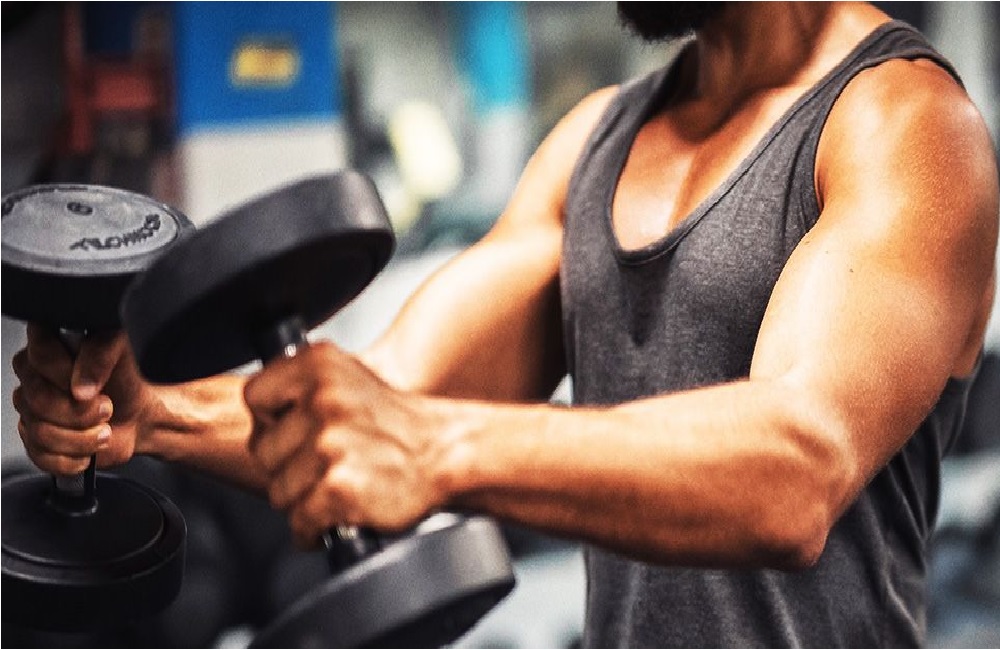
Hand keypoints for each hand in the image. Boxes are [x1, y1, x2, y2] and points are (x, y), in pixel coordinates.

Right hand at [12, 324, 155, 474]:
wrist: (137, 414)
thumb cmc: (126, 379)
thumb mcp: (122, 350)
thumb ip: (101, 354)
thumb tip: (80, 388)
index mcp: (49, 345)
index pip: (39, 355)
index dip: (67, 374)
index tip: (94, 386)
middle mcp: (33, 377)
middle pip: (38, 400)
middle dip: (81, 411)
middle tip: (106, 407)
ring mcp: (30, 410)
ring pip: (41, 432)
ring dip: (83, 438)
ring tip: (103, 429)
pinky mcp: (35, 440)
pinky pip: (42, 457)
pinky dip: (74, 458)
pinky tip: (89, 448)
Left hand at [244, 341, 446, 547]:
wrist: (446, 450)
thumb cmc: (397, 424)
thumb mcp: (347, 379)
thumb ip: (302, 388)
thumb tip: (261, 415)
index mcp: (319, 365)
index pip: (255, 396)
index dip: (269, 420)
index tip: (288, 430)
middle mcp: (323, 399)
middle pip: (262, 449)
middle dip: (286, 466)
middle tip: (319, 466)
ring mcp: (330, 444)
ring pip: (279, 490)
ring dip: (302, 499)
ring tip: (333, 489)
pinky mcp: (338, 487)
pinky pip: (300, 521)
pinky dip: (313, 529)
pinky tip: (334, 517)